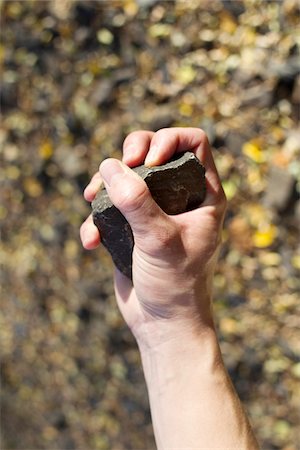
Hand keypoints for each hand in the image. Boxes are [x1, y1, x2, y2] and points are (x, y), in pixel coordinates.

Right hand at [80, 128, 226, 348]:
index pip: (193, 143)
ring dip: (104, 184)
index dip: (168, 140)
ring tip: (91, 199)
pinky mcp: (131, 227)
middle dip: (130, 152)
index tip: (147, 160)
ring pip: (126, 175)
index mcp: (203, 194)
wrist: (162, 323)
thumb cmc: (176, 285)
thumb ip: (138, 203)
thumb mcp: (160, 240)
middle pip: (154, 150)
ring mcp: (153, 211)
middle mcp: (179, 197)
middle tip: (118, 164)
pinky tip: (92, 242)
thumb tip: (110, 166)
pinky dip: (95, 219)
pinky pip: (109, 207)